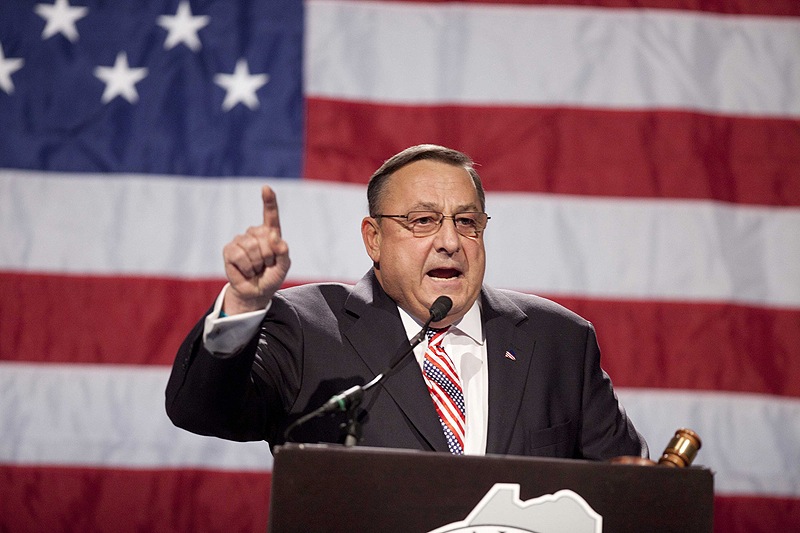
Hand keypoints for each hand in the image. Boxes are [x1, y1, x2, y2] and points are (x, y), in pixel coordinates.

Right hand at [222, 185, 290, 313]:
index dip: (268, 201)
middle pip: (265, 236)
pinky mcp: (229, 250)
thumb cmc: (271, 276)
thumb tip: (275, 237)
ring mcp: (240, 240)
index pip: (270, 215)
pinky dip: (247, 267)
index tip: (266, 188)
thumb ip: (283, 252)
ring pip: (252, 246)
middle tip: (266, 265)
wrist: (257, 292)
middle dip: (269, 255)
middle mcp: (254, 233)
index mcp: (270, 233)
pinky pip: (240, 255)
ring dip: (258, 263)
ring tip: (256, 268)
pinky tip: (246, 271)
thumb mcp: (284, 266)